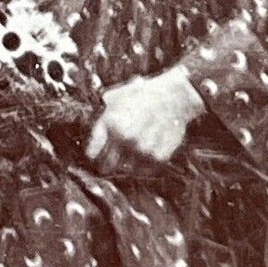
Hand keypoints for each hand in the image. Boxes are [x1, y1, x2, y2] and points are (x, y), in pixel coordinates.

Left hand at [85, 64, 205, 174]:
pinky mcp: (158, 157)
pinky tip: (146, 152)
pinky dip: (144, 166)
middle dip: (107, 165)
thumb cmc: (144, 95)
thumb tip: (94, 125)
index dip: (94, 156)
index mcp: (111, 123)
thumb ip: (103, 114)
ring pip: (126, 170)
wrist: (174, 97)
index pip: (93, 153)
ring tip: (133, 153)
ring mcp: (142, 149)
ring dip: (127, 165)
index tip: (97, 156)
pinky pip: (145, 171)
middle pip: (107, 166)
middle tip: (112, 162)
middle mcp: (124, 138)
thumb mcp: (118, 97)